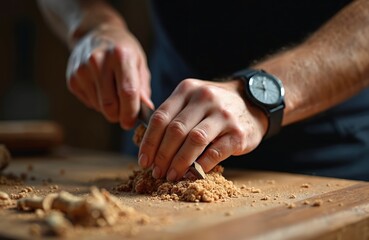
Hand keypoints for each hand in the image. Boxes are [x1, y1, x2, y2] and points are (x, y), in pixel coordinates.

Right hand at [66, 25, 152, 128]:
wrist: (95, 34)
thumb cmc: (123, 51)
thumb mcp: (139, 62)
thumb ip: (143, 87)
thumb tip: (146, 108)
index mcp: (120, 56)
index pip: (127, 92)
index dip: (131, 112)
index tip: (132, 122)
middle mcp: (98, 61)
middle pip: (110, 104)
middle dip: (119, 116)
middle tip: (125, 116)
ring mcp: (82, 70)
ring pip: (99, 107)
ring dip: (110, 110)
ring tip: (114, 95)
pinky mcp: (73, 79)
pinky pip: (89, 103)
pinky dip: (98, 103)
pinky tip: (102, 89)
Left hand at [138, 78, 267, 180]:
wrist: (253, 103)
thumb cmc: (214, 107)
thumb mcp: (192, 100)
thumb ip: (172, 116)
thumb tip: (149, 148)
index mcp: (187, 89)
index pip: (160, 117)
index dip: (149, 142)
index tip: (143, 161)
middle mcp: (204, 98)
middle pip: (175, 130)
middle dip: (162, 155)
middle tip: (156, 172)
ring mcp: (223, 115)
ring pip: (194, 140)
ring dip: (179, 162)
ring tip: (171, 176)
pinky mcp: (238, 133)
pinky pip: (215, 152)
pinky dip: (201, 166)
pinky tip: (192, 174)